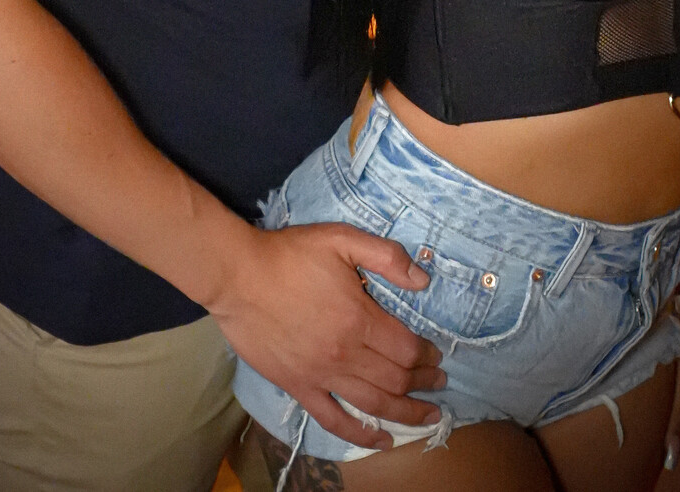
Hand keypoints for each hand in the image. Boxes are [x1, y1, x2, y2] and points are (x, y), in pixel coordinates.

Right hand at [208, 220, 445, 450]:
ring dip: (406, 414)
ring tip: (427, 417)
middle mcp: (345, 354)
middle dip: (424, 383)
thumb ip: (385, 257)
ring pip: (373, 404)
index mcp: (358, 319)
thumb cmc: (290, 255)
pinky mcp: (298, 387)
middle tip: (440, 382)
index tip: (437, 355)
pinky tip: (382, 441)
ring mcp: (321, 375)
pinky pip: (334, 419)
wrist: (239, 276)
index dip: (427, 355)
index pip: (406, 348)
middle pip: (396, 379)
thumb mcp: (341, 239)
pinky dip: (361, 435)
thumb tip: (423, 281)